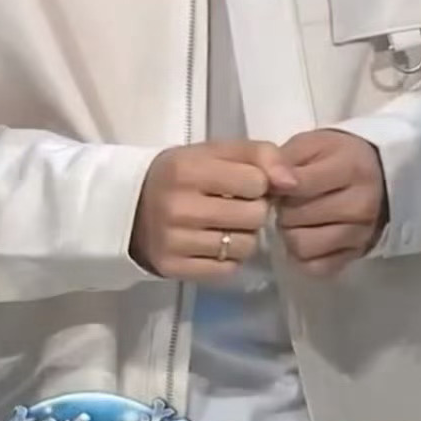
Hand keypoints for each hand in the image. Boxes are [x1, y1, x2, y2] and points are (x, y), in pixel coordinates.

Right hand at [131, 141, 300, 281]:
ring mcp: (173, 241)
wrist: (128, 207)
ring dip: (244, 236)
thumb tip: (291, 182)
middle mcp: (179, 207)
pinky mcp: (172, 268)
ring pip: (245, 246)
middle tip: (236, 206)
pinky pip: (227, 269)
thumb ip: (261, 154)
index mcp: (189, 170)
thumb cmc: (182, 175)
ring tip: (225, 225)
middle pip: (255, 217)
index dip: (258, 183)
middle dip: (254, 211)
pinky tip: (214, 244)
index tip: (244, 184)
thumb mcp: (216, 152)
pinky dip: (228, 258)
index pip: (257, 182)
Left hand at [276, 129, 387, 276]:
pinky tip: (309, 235)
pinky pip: (315, 267)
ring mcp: (361, 234)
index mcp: (352, 169)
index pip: (297, 185)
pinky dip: (305, 255)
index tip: (279, 181)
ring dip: (291, 232)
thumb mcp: (311, 144)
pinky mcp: (356, 255)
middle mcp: (361, 205)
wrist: (378, 174)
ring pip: (301, 245)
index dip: (277, 184)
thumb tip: (271, 183)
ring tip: (299, 218)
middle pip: (294, 218)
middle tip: (291, 200)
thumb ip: (284, 158)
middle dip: (284, 208)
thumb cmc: (336, 157)